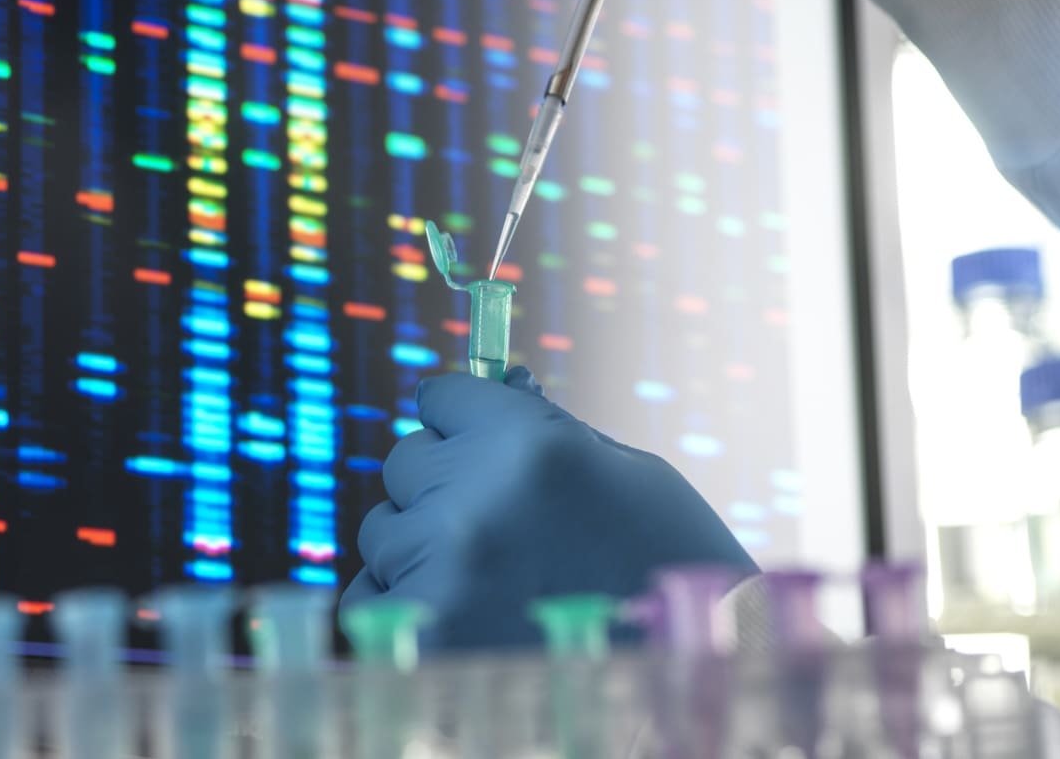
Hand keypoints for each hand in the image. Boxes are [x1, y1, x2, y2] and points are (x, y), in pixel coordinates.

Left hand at [340, 367, 756, 650]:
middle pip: (405, 461)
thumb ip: (543, 431)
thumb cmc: (669, 562)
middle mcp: (472, 497)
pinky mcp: (418, 642)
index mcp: (527, 441)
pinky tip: (456, 617)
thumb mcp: (622, 473)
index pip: (440, 397)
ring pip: (383, 531)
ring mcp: (441, 573)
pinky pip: (367, 602)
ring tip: (489, 580)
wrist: (692, 674)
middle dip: (441, 484)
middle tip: (494, 522)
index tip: (473, 441)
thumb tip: (494, 385)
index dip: (460, 421)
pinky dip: (400, 608)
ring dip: (421, 547)